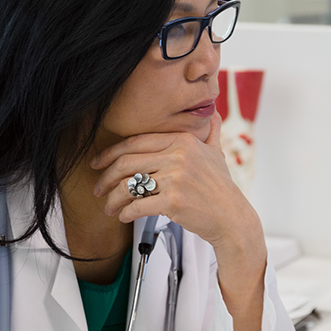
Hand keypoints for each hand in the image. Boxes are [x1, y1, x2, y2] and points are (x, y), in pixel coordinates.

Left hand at [90, 112, 244, 242]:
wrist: (232, 217)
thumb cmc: (222, 187)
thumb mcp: (217, 154)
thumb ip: (211, 132)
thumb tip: (214, 113)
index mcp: (182, 140)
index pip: (135, 142)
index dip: (111, 153)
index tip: (98, 163)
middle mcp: (178, 155)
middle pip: (126, 162)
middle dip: (105, 177)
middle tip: (97, 189)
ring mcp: (175, 177)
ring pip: (129, 185)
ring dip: (113, 199)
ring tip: (109, 208)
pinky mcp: (173, 200)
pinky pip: (138, 205)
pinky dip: (126, 212)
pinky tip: (124, 216)